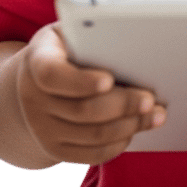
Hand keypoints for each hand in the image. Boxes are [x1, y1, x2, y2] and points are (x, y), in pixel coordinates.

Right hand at [16, 23, 165, 164]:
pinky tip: (135, 129)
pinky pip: (90, 154)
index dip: (81, 81)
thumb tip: (134, 39)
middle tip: (151, 99)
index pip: (52, 75)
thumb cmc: (68, 47)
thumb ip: (92, 33)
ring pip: (91, 134)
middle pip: (82, 109)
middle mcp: (32, 98)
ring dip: (128, 125)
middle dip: (123, 105)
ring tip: (154, 115)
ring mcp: (41, 128)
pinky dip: (117, 144)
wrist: (38, 81)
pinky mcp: (54, 149)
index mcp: (37, 61)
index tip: (109, 79)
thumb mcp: (71, 32)